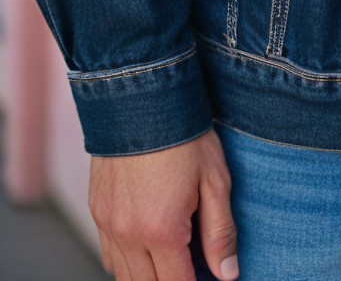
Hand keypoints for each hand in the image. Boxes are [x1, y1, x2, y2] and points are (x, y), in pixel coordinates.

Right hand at [90, 129, 237, 280]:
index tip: (206, 278)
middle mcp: (128, 234)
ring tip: (170, 259)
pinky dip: (126, 260)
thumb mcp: (215, 180)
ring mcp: (107, 223)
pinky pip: (108, 254)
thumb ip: (220, 232)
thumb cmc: (185, 135)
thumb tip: (228, 274)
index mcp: (161, 231)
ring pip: (122, 276)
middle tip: (190, 267)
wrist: (142, 94)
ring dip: (146, 276)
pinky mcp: (96, 210)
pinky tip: (147, 245)